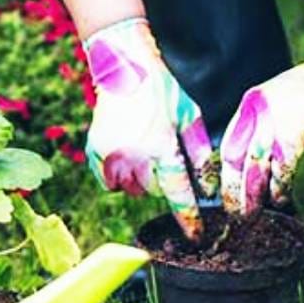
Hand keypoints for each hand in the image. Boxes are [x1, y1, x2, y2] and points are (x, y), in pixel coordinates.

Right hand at [84, 18, 216, 240]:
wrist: (123, 67)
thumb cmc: (163, 90)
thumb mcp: (190, 117)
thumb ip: (199, 153)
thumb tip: (208, 187)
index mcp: (163, 145)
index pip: (178, 192)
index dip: (188, 217)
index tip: (195, 235)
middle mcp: (135, 153)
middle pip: (154, 191)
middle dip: (162, 181)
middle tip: (162, 158)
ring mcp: (111, 153)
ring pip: (131, 188)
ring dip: (141, 179)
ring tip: (144, 154)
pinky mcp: (95, 150)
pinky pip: (110, 181)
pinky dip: (118, 176)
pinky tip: (125, 156)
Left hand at [220, 43, 303, 213]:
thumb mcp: (282, 102)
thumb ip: (265, 124)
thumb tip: (252, 159)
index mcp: (251, 103)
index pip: (228, 144)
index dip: (223, 172)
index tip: (223, 193)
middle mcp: (258, 111)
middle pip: (235, 159)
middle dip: (233, 190)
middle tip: (234, 213)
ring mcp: (275, 120)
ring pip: (255, 167)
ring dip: (253, 195)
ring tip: (252, 214)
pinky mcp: (296, 131)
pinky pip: (282, 168)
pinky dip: (279, 188)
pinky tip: (280, 200)